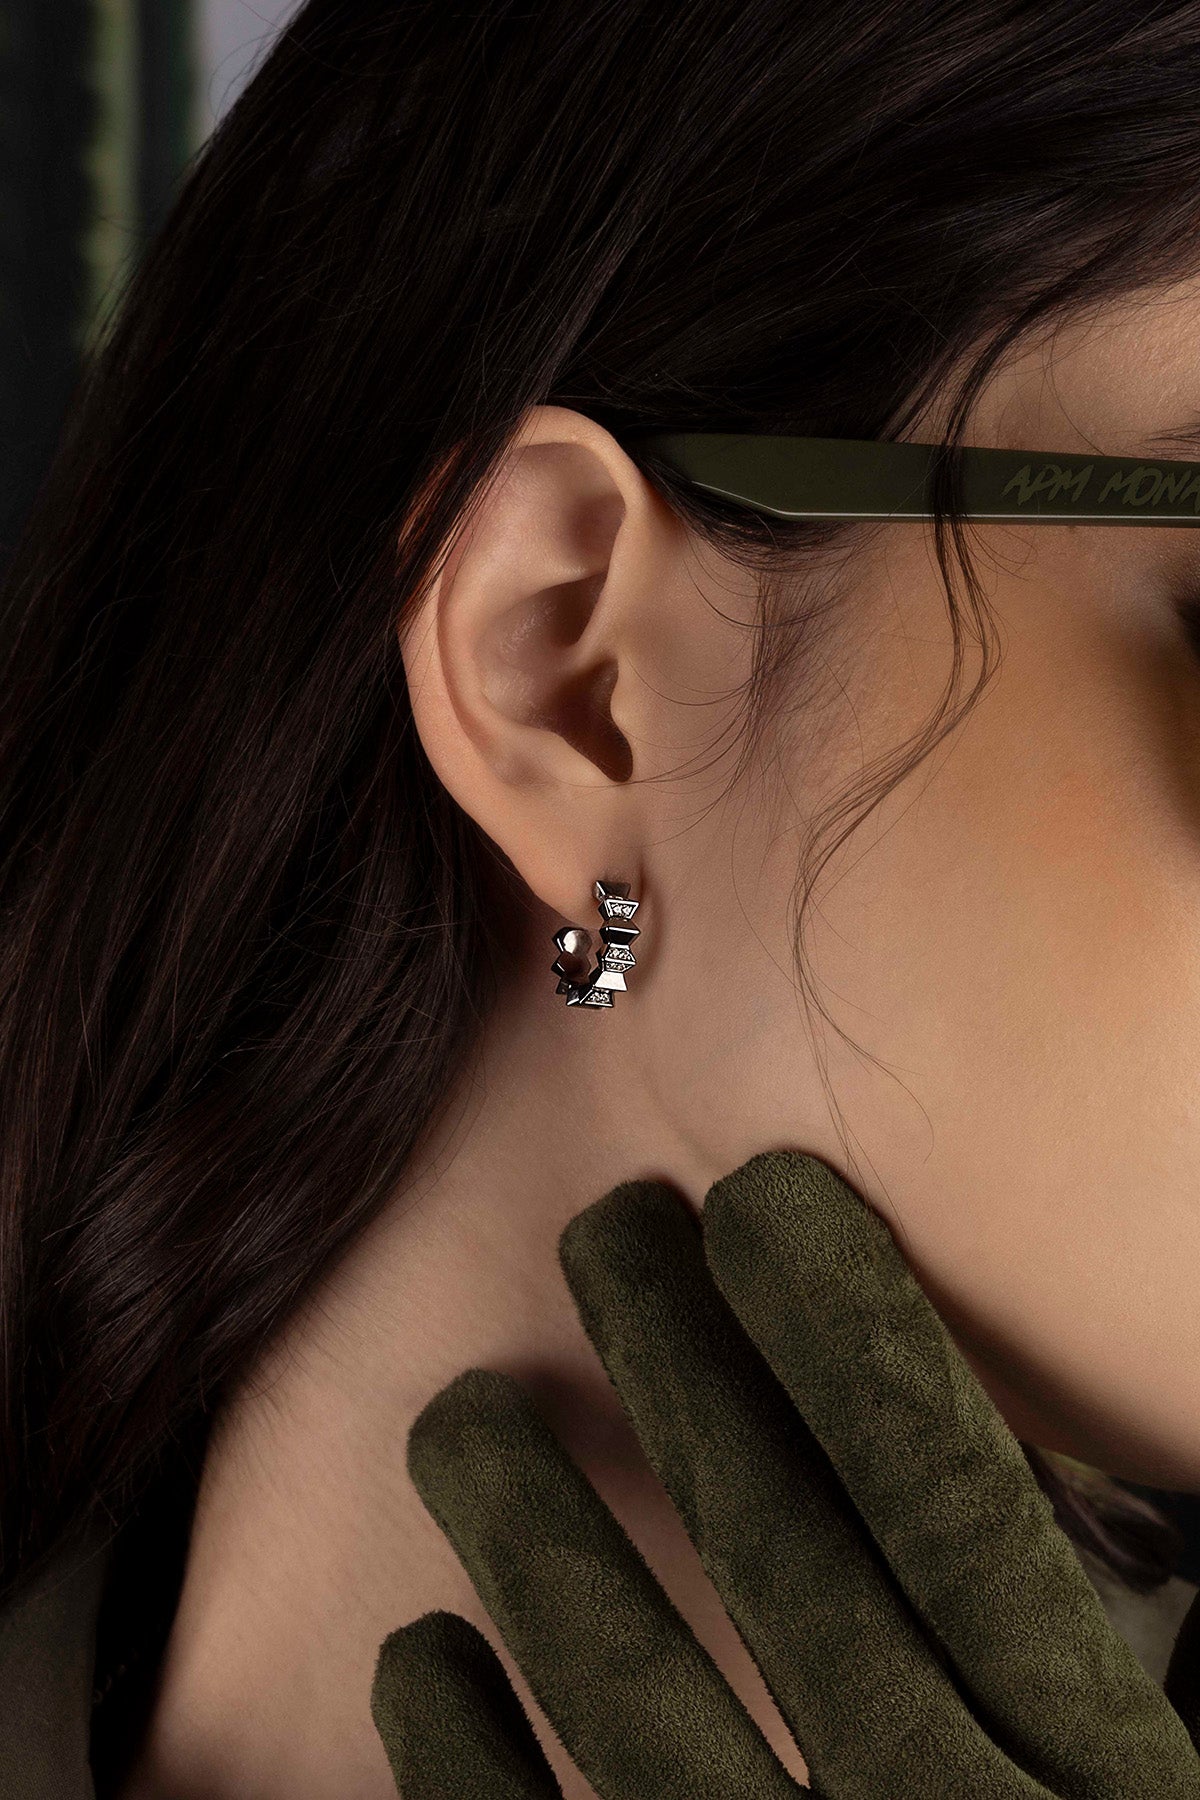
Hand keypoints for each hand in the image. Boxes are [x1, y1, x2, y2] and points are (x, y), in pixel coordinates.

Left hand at [369, 1148, 1199, 1796]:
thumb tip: (941, 1368)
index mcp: (1095, 1776)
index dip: (854, 1344)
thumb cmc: (1012, 1793)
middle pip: (792, 1579)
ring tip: (462, 1414)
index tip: (757, 1197)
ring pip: (638, 1708)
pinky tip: (420, 1652)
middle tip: (607, 1229)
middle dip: (686, 1372)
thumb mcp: (1082, 1721)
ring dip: (531, 1533)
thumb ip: (1013, 1580)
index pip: (966, 1531)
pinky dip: (461, 1756)